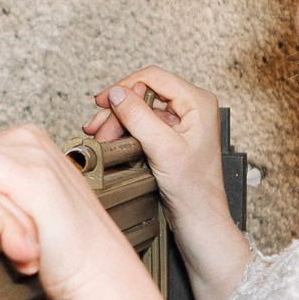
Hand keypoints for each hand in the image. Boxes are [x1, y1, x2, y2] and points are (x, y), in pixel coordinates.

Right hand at [85, 69, 250, 299]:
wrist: (200, 222)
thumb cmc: (194, 191)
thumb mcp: (163, 149)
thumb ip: (138, 117)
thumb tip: (116, 93)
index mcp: (198, 102)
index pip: (153, 77)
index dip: (124, 86)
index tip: (103, 102)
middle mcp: (192, 108)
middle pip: (143, 93)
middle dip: (117, 109)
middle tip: (97, 128)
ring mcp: (181, 123)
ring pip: (139, 109)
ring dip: (117, 121)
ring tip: (99, 136)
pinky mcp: (171, 138)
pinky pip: (142, 125)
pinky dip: (124, 131)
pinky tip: (111, 141)